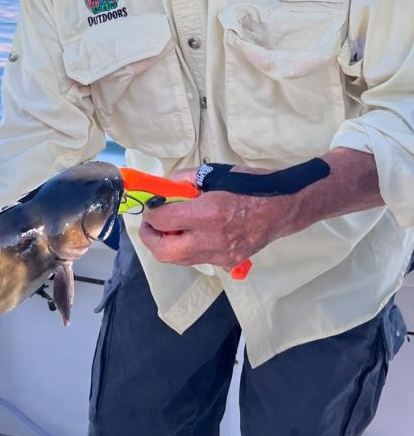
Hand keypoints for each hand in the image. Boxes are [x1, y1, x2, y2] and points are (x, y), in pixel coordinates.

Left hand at [138, 182, 288, 272]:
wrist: (284, 207)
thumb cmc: (252, 186)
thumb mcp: (217, 174)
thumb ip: (187, 179)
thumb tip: (166, 185)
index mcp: (208, 213)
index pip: (163, 220)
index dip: (150, 213)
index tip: (150, 205)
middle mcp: (212, 239)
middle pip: (164, 252)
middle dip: (150, 237)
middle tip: (150, 223)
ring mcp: (220, 254)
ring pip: (178, 260)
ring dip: (166, 245)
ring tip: (168, 227)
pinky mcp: (227, 261)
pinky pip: (195, 259)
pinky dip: (184, 249)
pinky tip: (189, 234)